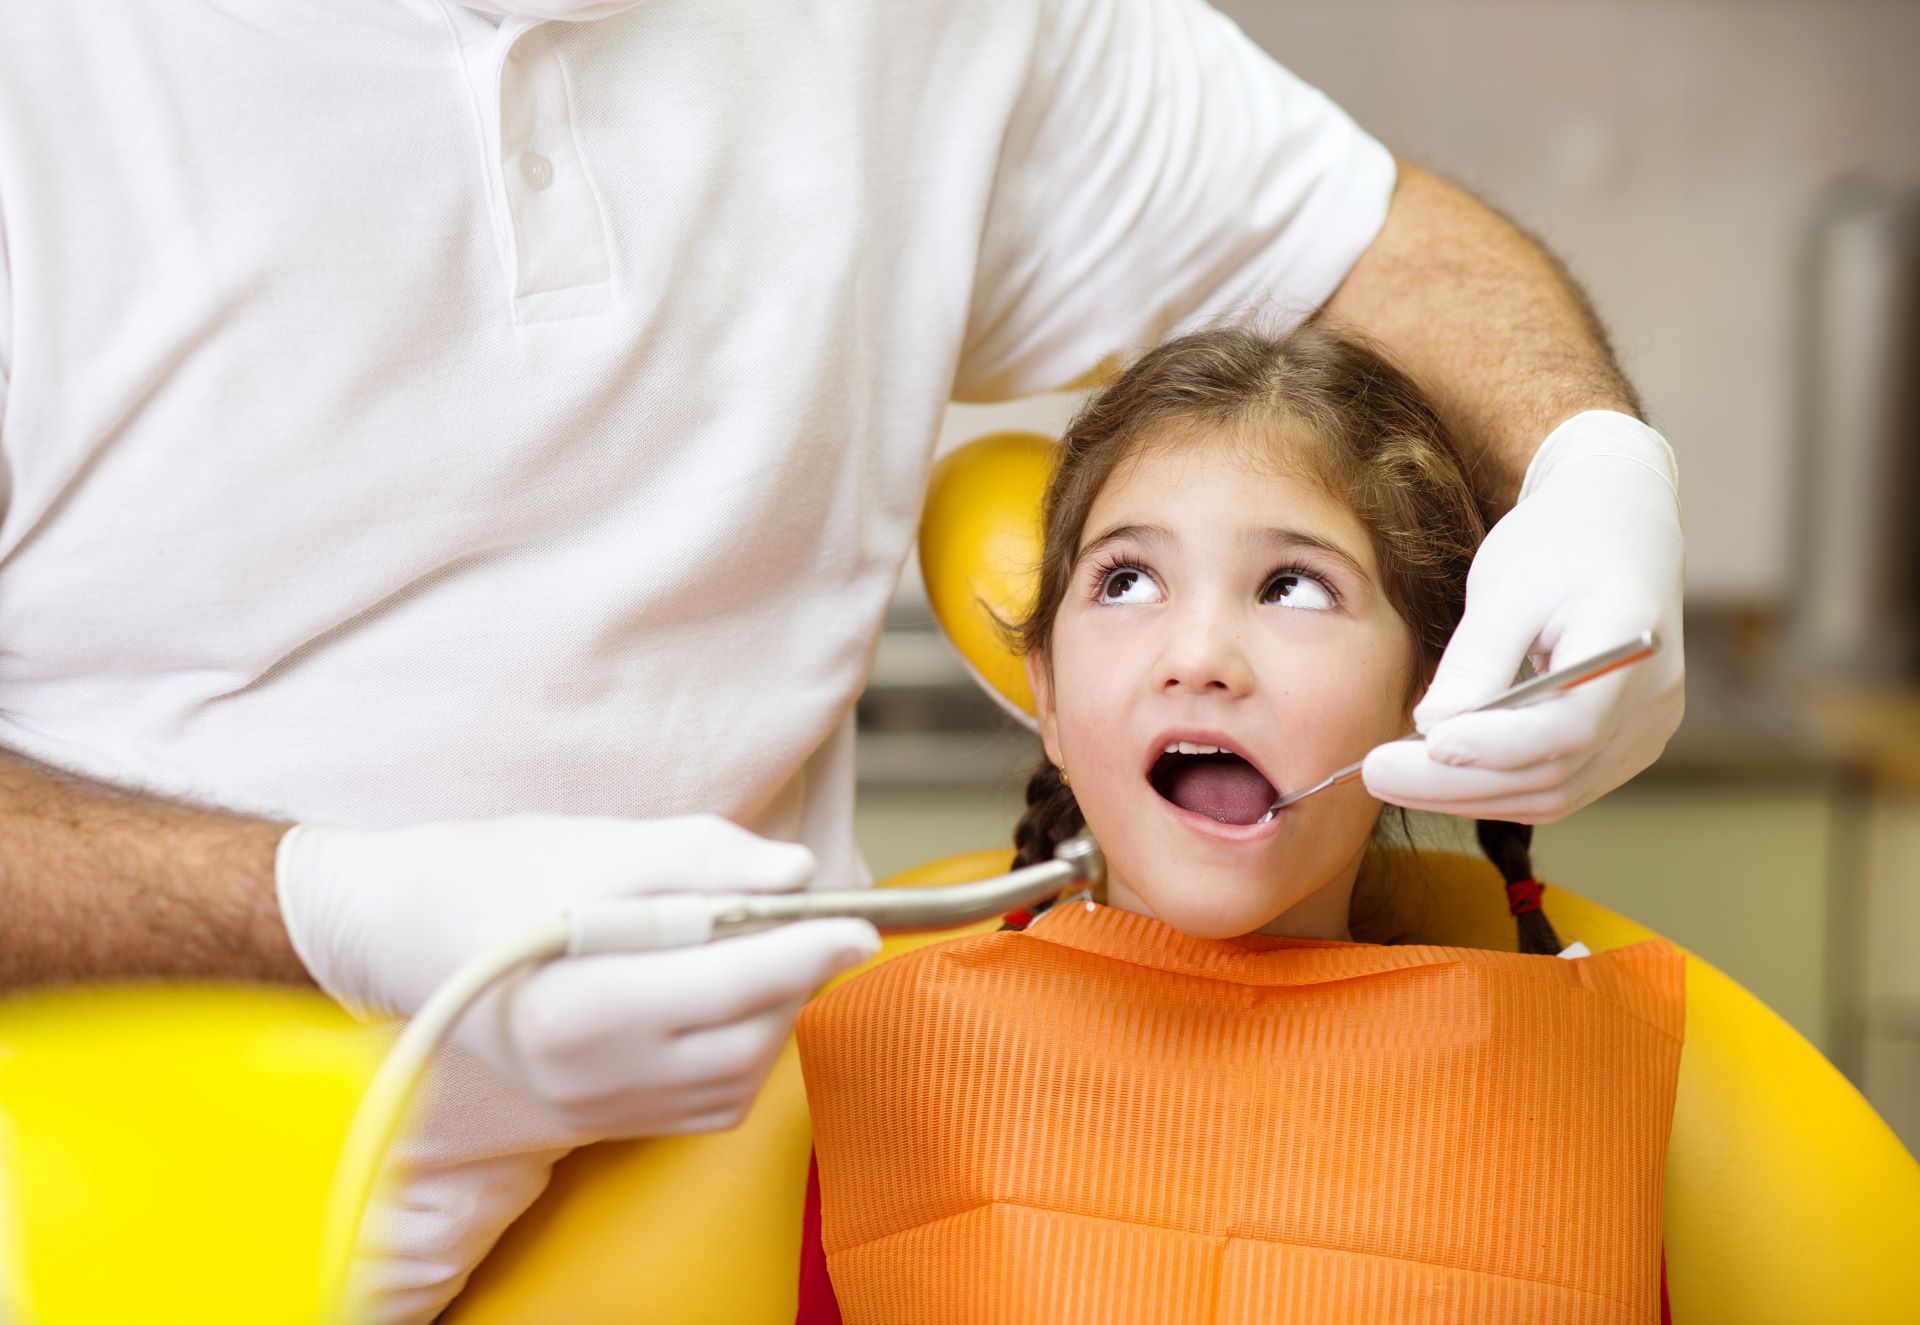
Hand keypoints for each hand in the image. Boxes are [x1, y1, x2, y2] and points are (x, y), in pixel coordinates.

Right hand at [276, 813, 879, 1135]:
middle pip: (745, 1036)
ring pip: (737, 1076)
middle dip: (796, 977)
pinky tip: (727, 998)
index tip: (860, 924)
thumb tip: (798, 872)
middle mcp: (588, 1075)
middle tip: (816, 922)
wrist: (401, 934)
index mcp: (580, 1002)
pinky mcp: (602, 1118)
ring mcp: (594, 1107)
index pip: (729, 987)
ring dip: (774, 1014)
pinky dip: (743, 1052)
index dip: (807, 952)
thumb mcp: (596, 844)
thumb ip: (702, 857)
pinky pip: (709, 1100)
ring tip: (761, 949)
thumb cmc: (492, 876)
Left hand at [1363, 410, 1683, 822]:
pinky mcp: (1622, 746)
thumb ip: (1475, 660)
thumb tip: (1431, 729)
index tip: (1427, 744)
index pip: (1571, 724)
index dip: (1497, 745)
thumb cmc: (1558, 543)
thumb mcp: (1506, 585)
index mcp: (1631, 643)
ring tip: (1393, 776)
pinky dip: (1495, 788)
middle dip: (1457, 783)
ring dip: (1468, 795)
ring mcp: (1643, 730)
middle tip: (1376, 773)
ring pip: (1551, 793)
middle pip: (1552, 772)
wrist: (1615, 526)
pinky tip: (1438, 773)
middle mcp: (1651, 701)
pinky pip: (1557, 786)